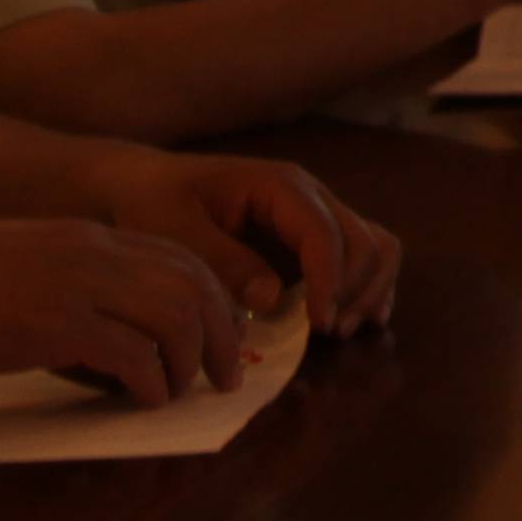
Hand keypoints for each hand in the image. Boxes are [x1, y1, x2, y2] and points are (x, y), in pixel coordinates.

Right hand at [0, 219, 250, 403]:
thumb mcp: (23, 265)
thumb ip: (71, 283)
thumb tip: (106, 334)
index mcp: (89, 236)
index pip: (180, 258)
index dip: (212, 298)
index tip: (222, 333)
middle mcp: (97, 253)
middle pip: (193, 287)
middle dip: (220, 333)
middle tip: (227, 374)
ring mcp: (80, 286)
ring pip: (176, 318)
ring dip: (192, 360)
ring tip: (187, 392)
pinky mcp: (60, 326)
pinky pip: (133, 354)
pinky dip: (153, 380)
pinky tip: (148, 400)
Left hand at [95, 153, 400, 333]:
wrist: (146, 185)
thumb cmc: (154, 204)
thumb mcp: (173, 231)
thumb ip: (222, 261)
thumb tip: (272, 297)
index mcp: (281, 187)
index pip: (325, 233)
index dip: (330, 281)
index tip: (318, 325)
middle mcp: (311, 197)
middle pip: (364, 240)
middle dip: (356, 290)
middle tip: (328, 334)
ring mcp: (317, 216)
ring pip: (375, 246)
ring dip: (369, 290)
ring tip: (342, 330)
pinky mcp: (312, 239)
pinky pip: (361, 257)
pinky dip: (366, 287)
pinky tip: (354, 319)